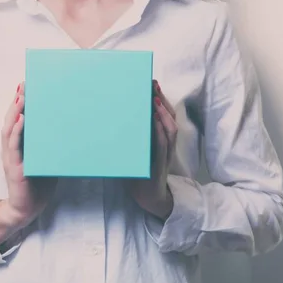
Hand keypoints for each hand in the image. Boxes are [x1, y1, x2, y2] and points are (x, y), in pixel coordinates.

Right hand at [0, 82, 56, 242]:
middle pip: (12, 119)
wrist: (26, 209)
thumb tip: (74, 130)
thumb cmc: (38, 185)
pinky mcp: (14, 168)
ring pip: (10, 129)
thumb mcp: (48, 160)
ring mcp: (11, 157)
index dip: (21, 102)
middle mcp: (12, 148)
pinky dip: (16, 131)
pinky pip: (13, 146)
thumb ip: (54, 146)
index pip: (19, 119)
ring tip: (22, 95)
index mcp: (19, 145)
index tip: (28, 84)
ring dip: (15, 111)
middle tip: (25, 84)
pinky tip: (21, 119)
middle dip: (18, 100)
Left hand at [127, 80, 176, 219]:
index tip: (152, 83)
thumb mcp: (135, 151)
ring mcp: (165, 154)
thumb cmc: (140, 174)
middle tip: (153, 84)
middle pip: (169, 117)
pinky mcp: (160, 165)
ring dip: (163, 113)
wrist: (149, 199)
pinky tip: (154, 121)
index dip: (161, 98)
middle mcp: (166, 144)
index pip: (165, 115)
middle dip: (162, 100)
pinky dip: (160, 132)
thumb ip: (130, 137)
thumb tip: (112, 119)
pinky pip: (163, 146)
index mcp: (161, 139)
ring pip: (169, 129)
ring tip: (154, 99)